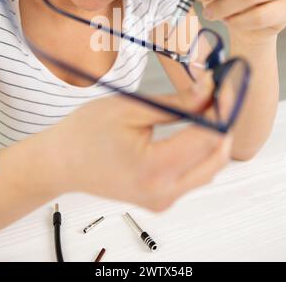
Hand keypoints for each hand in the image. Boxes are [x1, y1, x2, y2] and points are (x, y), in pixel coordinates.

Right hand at [56, 85, 231, 211]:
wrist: (61, 162)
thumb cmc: (86, 132)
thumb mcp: (131, 107)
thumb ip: (176, 103)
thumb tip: (209, 91)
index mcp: (154, 169)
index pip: (207, 138)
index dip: (221, 109)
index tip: (224, 84)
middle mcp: (164, 192)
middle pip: (216, 157)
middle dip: (223, 123)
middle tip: (219, 94)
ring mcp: (163, 200)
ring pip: (209, 168)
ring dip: (214, 137)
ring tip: (207, 107)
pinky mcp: (161, 199)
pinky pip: (195, 175)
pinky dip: (201, 151)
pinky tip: (195, 128)